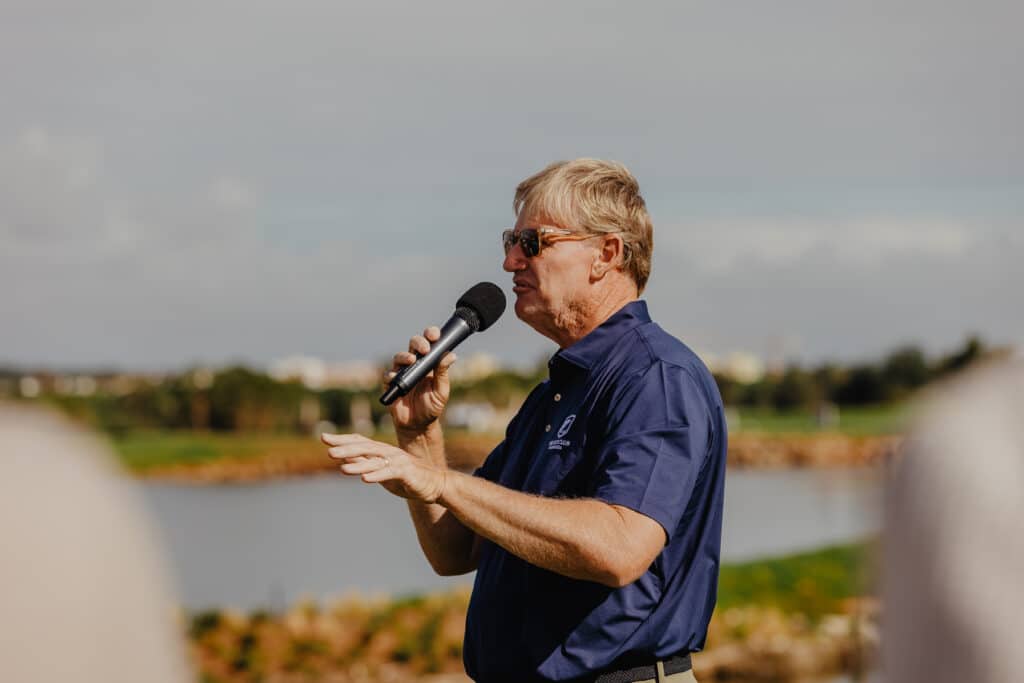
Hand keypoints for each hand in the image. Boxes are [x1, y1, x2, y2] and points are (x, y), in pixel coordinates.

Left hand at [322, 433, 446, 502]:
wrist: (435, 484)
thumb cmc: (407, 477)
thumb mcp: (382, 470)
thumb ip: (366, 464)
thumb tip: (344, 461)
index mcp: (382, 450)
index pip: (359, 441)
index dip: (342, 439)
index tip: (324, 437)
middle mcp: (389, 452)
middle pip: (365, 447)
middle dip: (346, 448)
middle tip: (328, 450)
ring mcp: (398, 461)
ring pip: (375, 460)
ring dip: (358, 463)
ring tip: (342, 467)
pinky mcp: (407, 472)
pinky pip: (390, 473)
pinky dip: (377, 475)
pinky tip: (365, 478)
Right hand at [385, 326, 456, 432]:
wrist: (419, 425)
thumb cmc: (431, 406)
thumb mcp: (441, 391)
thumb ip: (443, 373)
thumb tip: (451, 355)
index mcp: (429, 363)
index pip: (429, 343)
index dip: (430, 335)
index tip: (435, 335)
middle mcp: (414, 364)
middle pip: (413, 345)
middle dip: (418, 342)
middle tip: (425, 349)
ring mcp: (402, 373)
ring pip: (399, 357)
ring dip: (404, 356)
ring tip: (411, 360)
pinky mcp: (391, 385)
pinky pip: (388, 375)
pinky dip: (392, 374)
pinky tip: (396, 377)